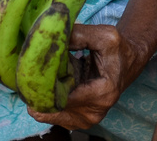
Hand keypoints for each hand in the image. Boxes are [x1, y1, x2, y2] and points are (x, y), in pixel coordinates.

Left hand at [26, 23, 150, 131]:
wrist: (127, 64)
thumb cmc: (117, 50)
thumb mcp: (105, 36)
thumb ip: (80, 35)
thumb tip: (51, 38)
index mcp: (103, 93)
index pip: (64, 97)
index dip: (46, 84)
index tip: (33, 70)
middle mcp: (94, 112)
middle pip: (54, 107)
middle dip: (40, 90)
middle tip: (29, 74)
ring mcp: (86, 120)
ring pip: (50, 114)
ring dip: (41, 97)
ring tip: (38, 79)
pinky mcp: (78, 121)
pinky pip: (53, 116)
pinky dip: (46, 103)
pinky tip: (47, 87)